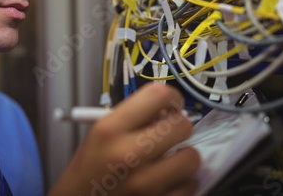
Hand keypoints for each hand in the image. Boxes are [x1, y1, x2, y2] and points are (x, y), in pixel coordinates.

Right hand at [48, 83, 200, 195]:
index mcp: (111, 129)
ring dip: (184, 157)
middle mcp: (129, 154)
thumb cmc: (90, 165)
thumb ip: (133, 117)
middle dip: (179, 127)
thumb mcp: (101, 131)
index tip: (171, 106)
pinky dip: (182, 183)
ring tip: (171, 159)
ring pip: (192, 159)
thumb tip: (169, 110)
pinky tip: (168, 180)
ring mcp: (145, 184)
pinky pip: (190, 186)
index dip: (171, 97)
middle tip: (171, 133)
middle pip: (182, 127)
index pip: (158, 96)